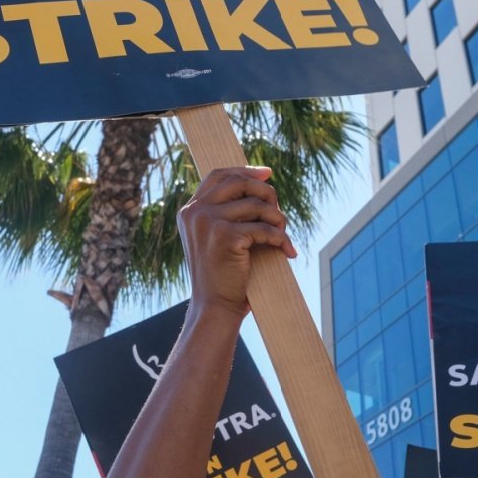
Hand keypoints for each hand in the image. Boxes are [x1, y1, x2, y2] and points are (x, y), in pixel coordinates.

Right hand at [175, 167, 294, 319]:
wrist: (215, 306)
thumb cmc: (223, 274)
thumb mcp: (218, 237)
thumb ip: (229, 211)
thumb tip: (263, 178)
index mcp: (190, 211)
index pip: (218, 176)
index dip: (244, 171)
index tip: (267, 174)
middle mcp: (195, 212)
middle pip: (239, 183)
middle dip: (266, 194)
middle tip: (278, 214)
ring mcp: (208, 222)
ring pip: (257, 206)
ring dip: (278, 220)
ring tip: (283, 235)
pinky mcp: (225, 236)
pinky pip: (265, 228)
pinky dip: (281, 239)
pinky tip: (287, 251)